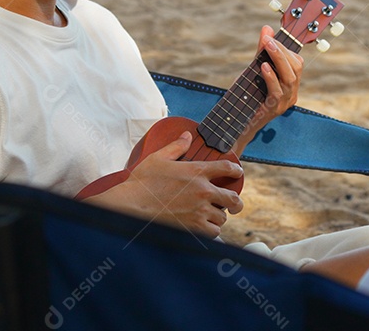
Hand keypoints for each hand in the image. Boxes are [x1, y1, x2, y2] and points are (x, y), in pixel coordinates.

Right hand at [89, 132, 243, 235]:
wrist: (130, 206)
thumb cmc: (141, 182)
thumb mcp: (158, 158)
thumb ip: (176, 147)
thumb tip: (187, 136)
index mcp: (196, 172)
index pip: (227, 168)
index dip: (236, 171)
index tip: (237, 173)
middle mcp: (202, 191)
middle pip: (233, 199)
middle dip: (236, 202)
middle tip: (234, 205)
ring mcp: (199, 211)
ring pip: (222, 217)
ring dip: (219, 217)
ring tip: (213, 216)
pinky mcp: (193, 228)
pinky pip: (213, 232)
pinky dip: (211, 231)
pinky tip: (206, 227)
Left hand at [236, 25, 303, 150]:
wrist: (237, 124)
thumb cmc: (247, 96)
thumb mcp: (254, 70)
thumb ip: (261, 51)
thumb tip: (267, 28)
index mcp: (291, 84)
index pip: (297, 62)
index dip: (285, 47)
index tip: (270, 36)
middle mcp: (292, 93)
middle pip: (296, 68)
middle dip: (282, 51)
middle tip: (268, 39)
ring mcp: (286, 102)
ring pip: (290, 78)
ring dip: (279, 60)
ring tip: (268, 47)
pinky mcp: (275, 109)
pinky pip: (278, 91)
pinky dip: (271, 77)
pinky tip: (263, 66)